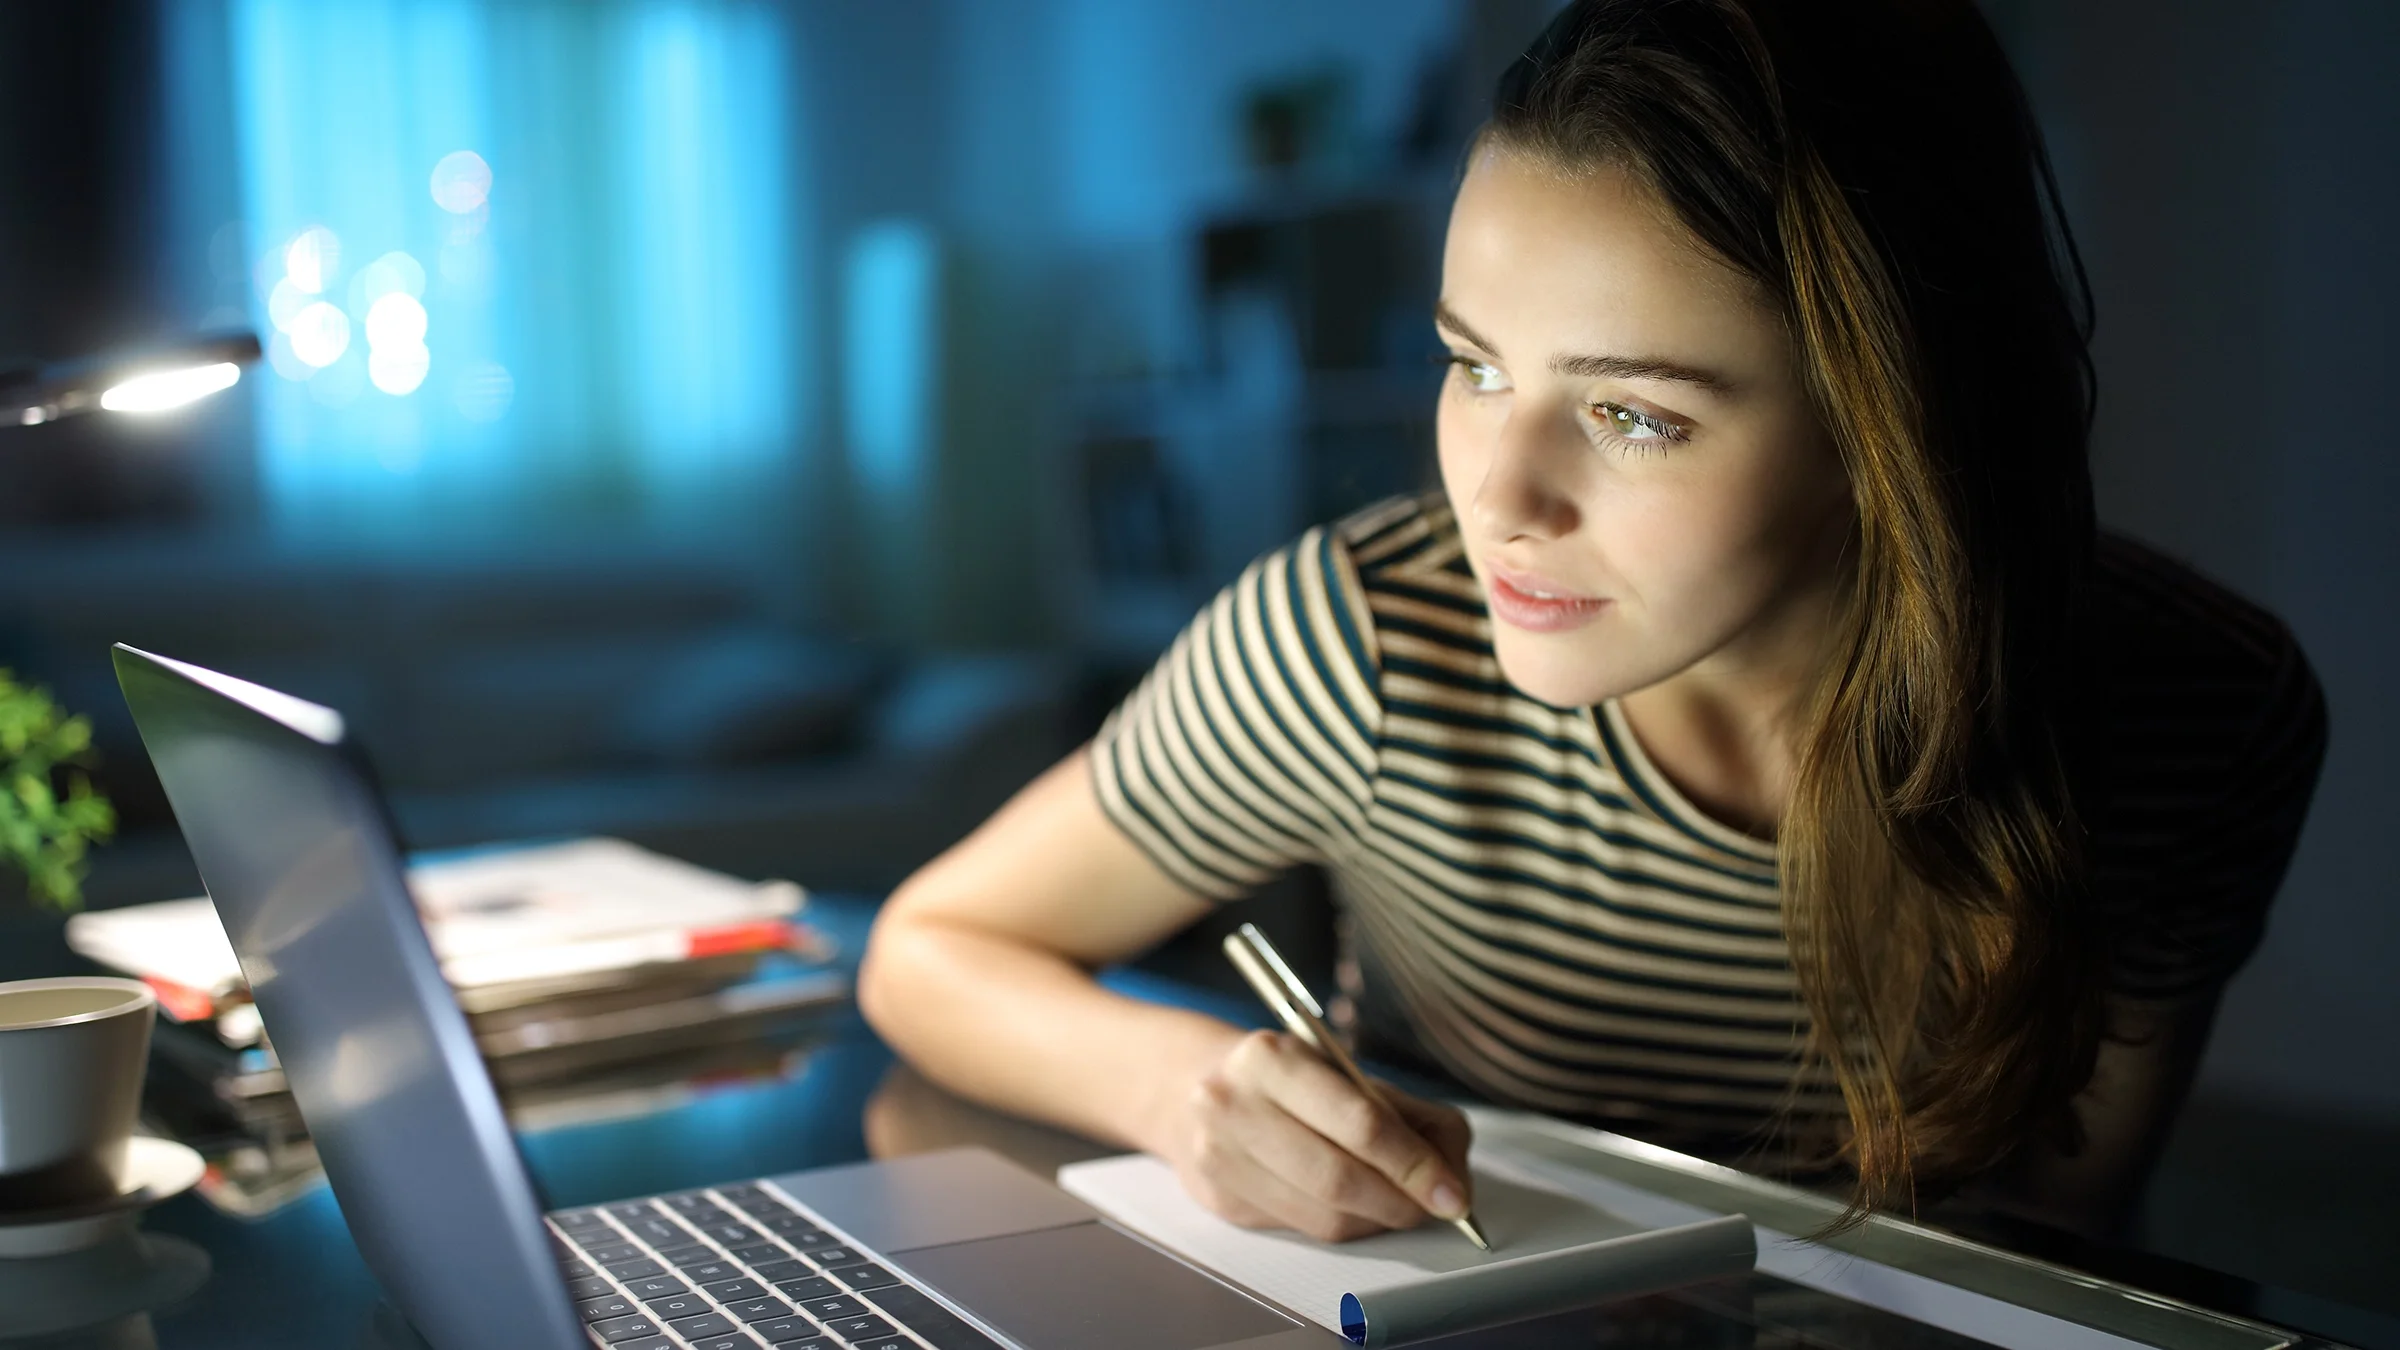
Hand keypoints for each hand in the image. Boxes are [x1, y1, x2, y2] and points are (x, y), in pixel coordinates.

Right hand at [1160, 1029, 1473, 1242]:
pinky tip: (1353, 1207)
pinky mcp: (1219, 1199)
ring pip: (1322, 1218)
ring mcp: (1219, 1157)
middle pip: (1339, 1180)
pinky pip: (1300, 1229)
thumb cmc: (1282, 1077)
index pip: (1360, 1124)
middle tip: (1434, 1208)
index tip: (1453, 1194)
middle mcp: (1235, 1105)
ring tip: (1397, 1206)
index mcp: (1273, 1059)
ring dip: (1376, 1221)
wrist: (1188, 1085)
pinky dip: (1342, 1226)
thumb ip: (1404, 1112)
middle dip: (1401, 1203)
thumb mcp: (1340, 1068)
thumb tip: (1452, 1173)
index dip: (1415, 1166)